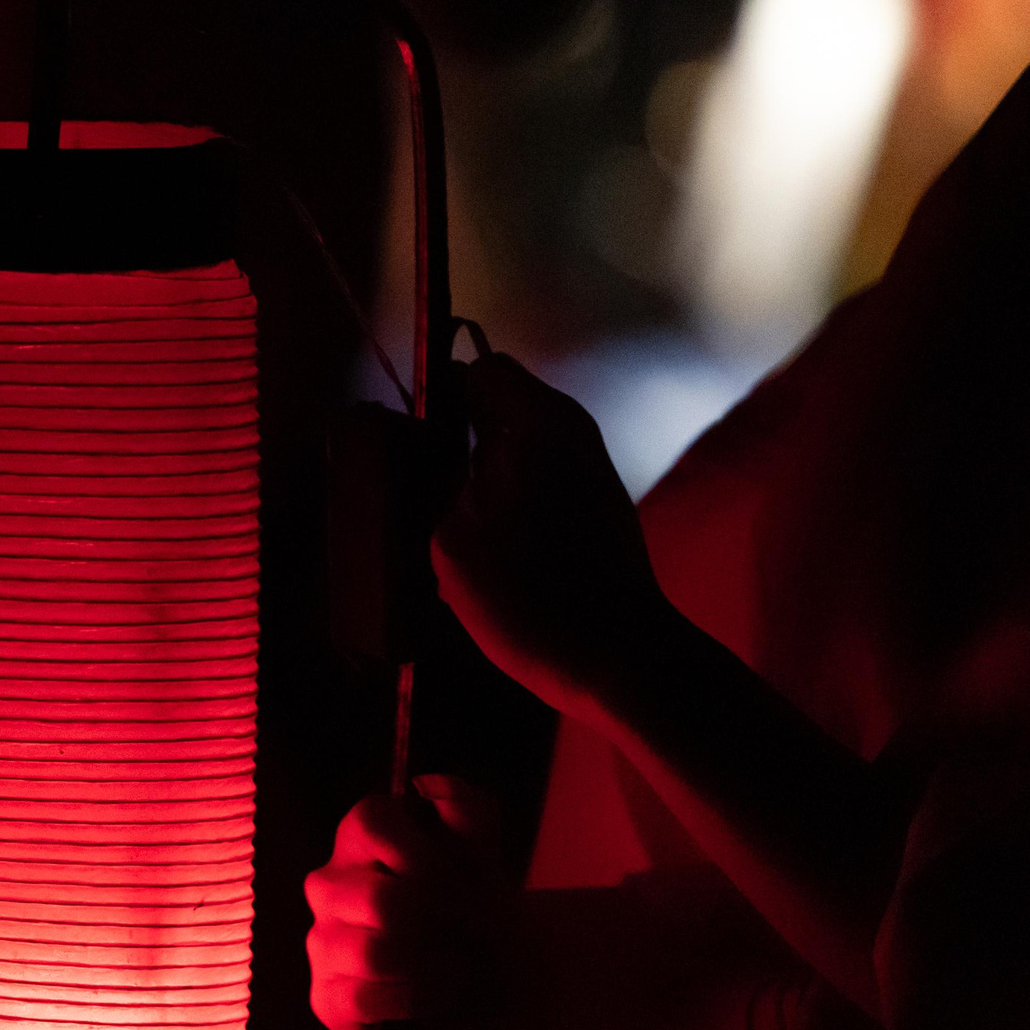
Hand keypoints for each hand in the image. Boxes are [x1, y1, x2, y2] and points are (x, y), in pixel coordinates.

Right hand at [305, 781, 509, 1029]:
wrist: (494, 982)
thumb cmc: (476, 912)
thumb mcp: (484, 857)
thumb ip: (466, 810)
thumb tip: (425, 785)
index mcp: (359, 841)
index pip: (370, 819)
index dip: (422, 854)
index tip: (458, 881)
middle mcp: (330, 886)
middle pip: (381, 899)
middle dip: (440, 923)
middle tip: (464, 931)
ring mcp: (322, 943)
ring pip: (372, 953)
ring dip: (433, 966)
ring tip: (454, 967)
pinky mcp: (325, 998)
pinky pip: (362, 999)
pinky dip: (414, 1002)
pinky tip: (433, 997)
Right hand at [433, 353, 675, 718]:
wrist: (618, 660)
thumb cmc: (528, 597)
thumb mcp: (450, 537)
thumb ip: (432, 476)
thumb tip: (421, 448)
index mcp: (536, 422)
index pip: (477, 368)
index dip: (437, 395)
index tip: (410, 442)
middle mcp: (571, 431)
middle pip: (497, 408)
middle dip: (456, 440)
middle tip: (422, 492)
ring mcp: (590, 468)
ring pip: (515, 448)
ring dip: (480, 478)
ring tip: (453, 530)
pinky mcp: (598, 506)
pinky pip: (537, 480)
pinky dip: (509, 503)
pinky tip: (492, 553)